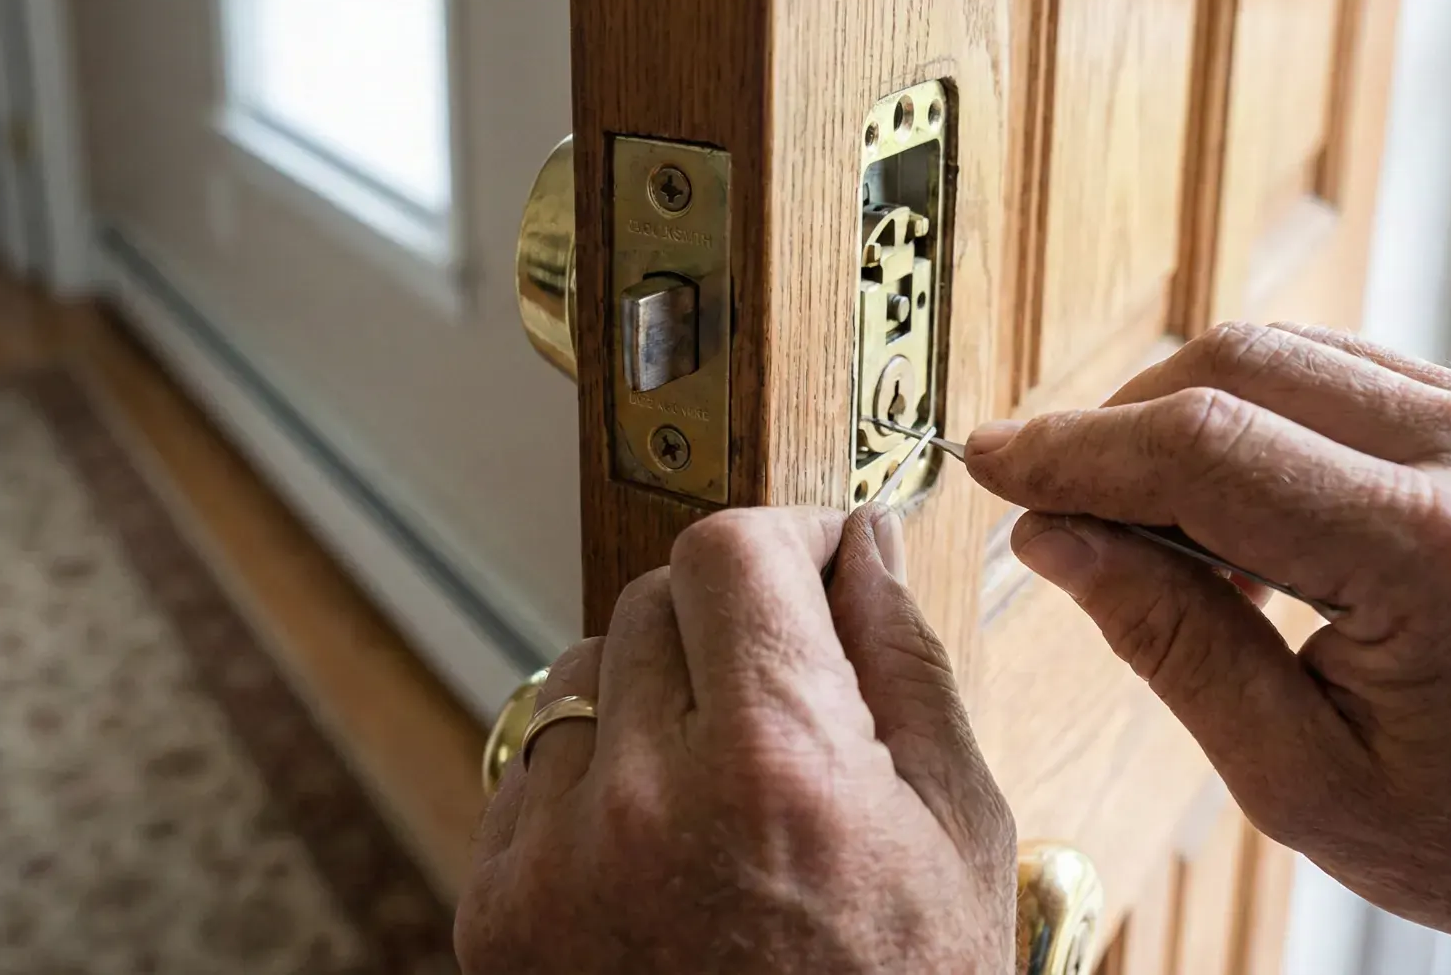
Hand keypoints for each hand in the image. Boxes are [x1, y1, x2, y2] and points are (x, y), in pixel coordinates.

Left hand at [456, 506, 1016, 973]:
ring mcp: (553, 862)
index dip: (786, 537)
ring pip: (581, 673)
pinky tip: (665, 850)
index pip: (733, 551)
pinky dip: (594, 780)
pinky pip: (533, 771)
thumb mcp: (955, 831)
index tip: (814, 558)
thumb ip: (904, 659)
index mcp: (777, 769)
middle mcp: (643, 803)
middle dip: (728, 621)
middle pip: (653, 599)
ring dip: (650, 694)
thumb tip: (859, 542)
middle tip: (788, 692)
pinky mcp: (495, 913)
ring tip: (724, 788)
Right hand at [966, 322, 1450, 973]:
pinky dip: (1267, 421)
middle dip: (1121, 424)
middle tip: (1056, 502)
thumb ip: (1171, 643)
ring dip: (1191, 418)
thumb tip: (1057, 539)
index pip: (1204, 447)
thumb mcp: (1304, 781)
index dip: (1075, 449)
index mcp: (1442, 559)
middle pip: (1242, 364)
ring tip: (1153, 526)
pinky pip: (1353, 375)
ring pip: (1293, 353)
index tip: (995, 461)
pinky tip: (1242, 512)